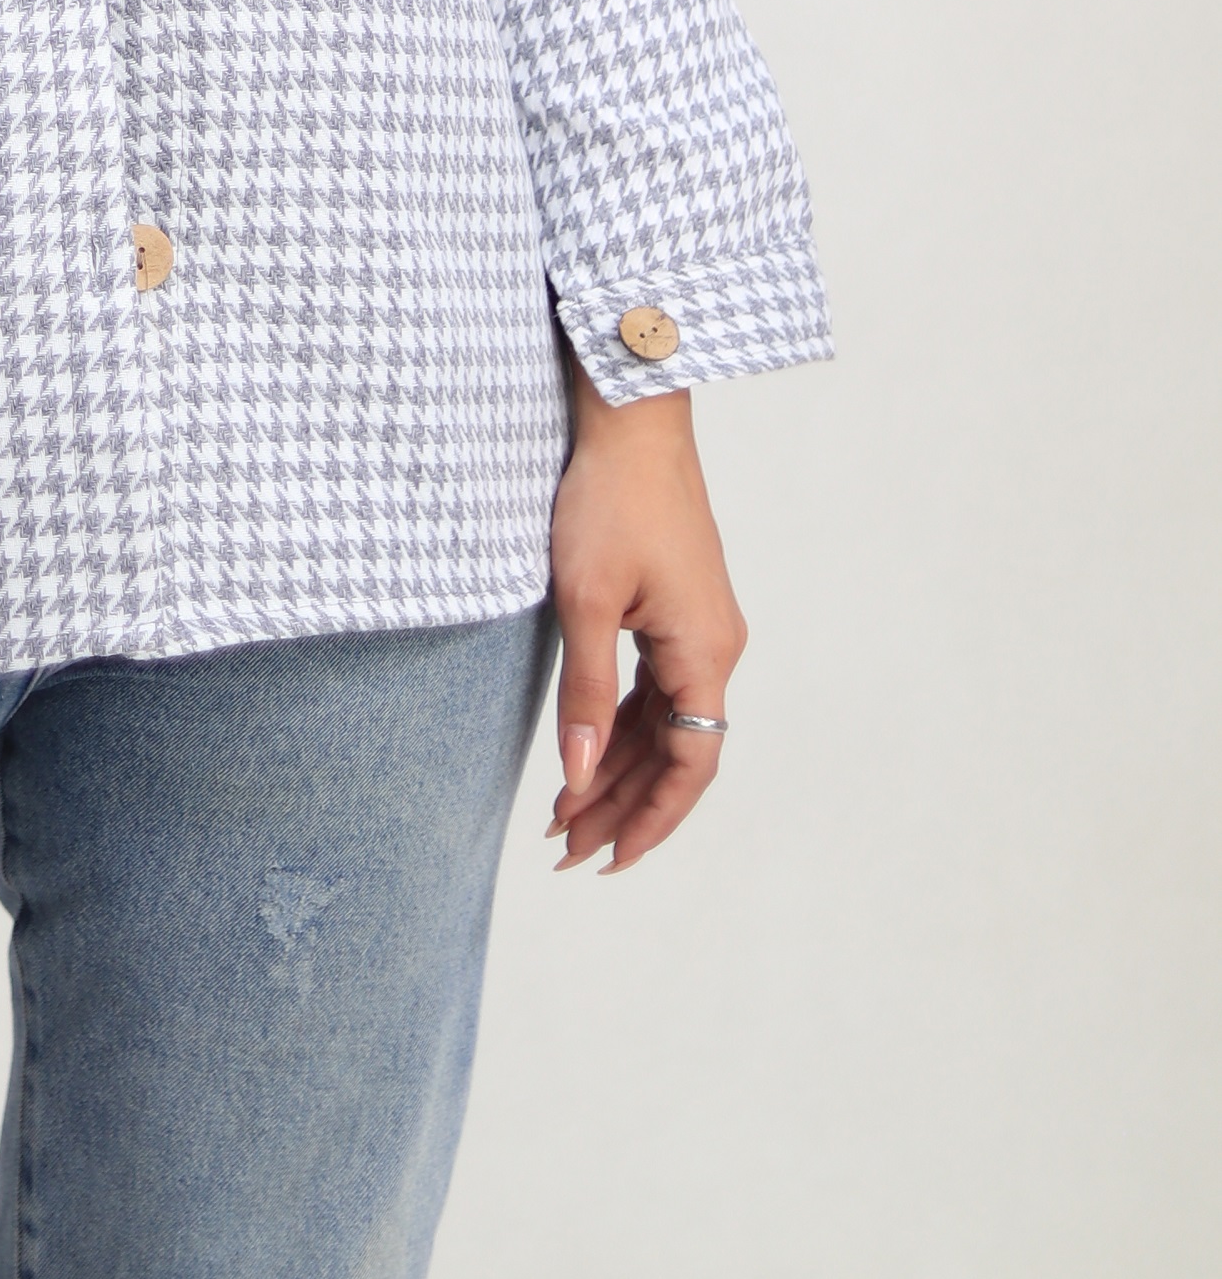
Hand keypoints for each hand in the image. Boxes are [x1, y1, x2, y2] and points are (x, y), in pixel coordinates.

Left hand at [546, 363, 745, 873]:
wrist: (631, 417)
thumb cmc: (607, 499)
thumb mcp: (585, 600)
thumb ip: (584, 694)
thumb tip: (576, 778)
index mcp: (705, 652)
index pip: (689, 765)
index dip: (649, 821)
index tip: (606, 861)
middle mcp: (715, 646)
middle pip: (675, 751)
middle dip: (621, 805)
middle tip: (564, 850)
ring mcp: (698, 625)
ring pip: (663, 721)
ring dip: (616, 767)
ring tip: (563, 814)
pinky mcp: (677, 606)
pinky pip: (654, 685)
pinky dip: (619, 722)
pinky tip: (586, 750)